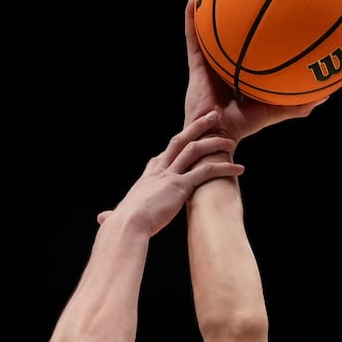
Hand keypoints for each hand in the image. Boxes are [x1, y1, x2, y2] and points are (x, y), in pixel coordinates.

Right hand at [96, 110, 243, 231]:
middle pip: (179, 140)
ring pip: (195, 150)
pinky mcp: (181, 186)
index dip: (173, 151)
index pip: (160, 158)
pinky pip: (207, 171)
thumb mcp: (117, 215)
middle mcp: (158, 170)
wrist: (126, 225)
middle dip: (196, 127)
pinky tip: (240, 169)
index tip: (184, 145)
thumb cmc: (122, 224)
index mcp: (146, 177)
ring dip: (214, 143)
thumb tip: (102, 220)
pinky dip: (224, 168)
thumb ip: (112, 216)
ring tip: (231, 141)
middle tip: (211, 116)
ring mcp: (170, 175)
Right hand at [183, 0, 324, 140]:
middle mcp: (222, 66)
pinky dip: (191, 17)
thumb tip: (325, 95)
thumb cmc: (243, 127)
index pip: (245, 51)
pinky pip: (193, 36)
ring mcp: (207, 64)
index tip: (262, 13)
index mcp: (237, 75)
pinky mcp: (196, 64)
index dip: (250, 35)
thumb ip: (297, 104)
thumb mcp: (275, 111)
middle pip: (227, 37)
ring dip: (206, 9)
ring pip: (207, 32)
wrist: (217, 135)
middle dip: (231, 16)